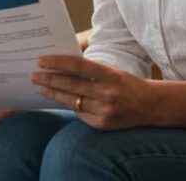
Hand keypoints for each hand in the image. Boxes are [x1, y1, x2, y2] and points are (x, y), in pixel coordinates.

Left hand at [32, 55, 155, 130]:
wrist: (150, 106)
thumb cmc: (127, 84)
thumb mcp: (112, 71)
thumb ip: (91, 70)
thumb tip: (62, 67)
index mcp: (110, 75)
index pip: (78, 66)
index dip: (57, 63)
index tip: (42, 61)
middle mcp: (107, 93)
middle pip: (71, 85)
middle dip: (49, 80)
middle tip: (34, 76)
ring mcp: (104, 111)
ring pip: (72, 101)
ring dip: (54, 94)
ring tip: (42, 88)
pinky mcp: (102, 124)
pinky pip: (80, 114)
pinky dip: (70, 106)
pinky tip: (61, 100)